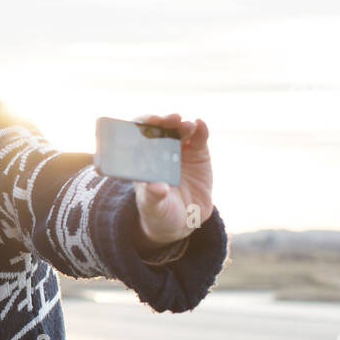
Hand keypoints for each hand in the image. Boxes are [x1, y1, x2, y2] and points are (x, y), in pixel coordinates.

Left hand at [132, 114, 213, 246]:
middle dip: (164, 121)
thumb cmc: (160, 212)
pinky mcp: (198, 153)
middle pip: (160, 129)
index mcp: (142, 159)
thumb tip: (157, 187)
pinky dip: (201, 129)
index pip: (138, 135)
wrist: (184, 220)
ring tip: (186, 126)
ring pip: (180, 130)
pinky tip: (200, 124)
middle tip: (171, 119)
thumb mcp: (154, 208)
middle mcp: (159, 150)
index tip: (148, 122)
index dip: (143, 126)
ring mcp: (179, 150)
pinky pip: (199, 137)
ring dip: (183, 125)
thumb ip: (153, 197)